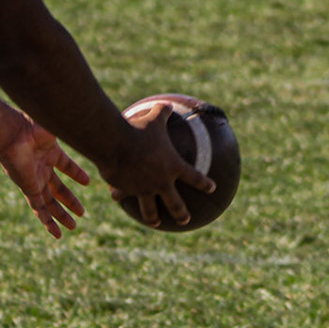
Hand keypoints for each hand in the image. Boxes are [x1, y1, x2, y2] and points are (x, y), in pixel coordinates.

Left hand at [0, 117, 90, 238]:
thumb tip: (91, 118)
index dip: (76, 173)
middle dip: (69, 201)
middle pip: (57, 189)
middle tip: (81, 212)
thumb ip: (72, 126)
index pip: (65, 166)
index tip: (87, 182)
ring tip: (73, 227)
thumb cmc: (32, 125)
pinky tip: (56, 233)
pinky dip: (47, 221)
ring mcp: (34, 179)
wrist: (12, 133)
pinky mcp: (28, 188)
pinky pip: (38, 208)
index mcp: (49, 151)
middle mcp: (41, 167)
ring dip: (61, 215)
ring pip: (49, 202)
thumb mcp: (57, 125)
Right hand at [103, 100, 214, 227]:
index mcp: (173, 166)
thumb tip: (167, 104)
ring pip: (151, 210)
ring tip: (156, 223)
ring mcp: (144, 189)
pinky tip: (116, 197)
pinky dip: (120, 195)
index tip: (212, 188)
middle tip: (186, 220)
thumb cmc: (139, 129)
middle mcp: (161, 182)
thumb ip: (163, 112)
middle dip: (182, 214)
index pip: (195, 178)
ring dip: (153, 218)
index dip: (204, 183)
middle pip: (176, 203)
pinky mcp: (126, 190)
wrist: (116, 143)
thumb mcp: (154, 117)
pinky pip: (123, 195)